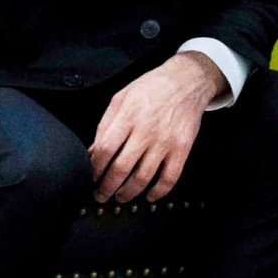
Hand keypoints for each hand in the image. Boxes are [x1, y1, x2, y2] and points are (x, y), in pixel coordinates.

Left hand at [88, 52, 225, 203]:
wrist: (188, 80)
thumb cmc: (152, 87)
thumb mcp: (121, 97)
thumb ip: (105, 124)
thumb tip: (91, 152)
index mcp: (128, 116)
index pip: (105, 150)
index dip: (94, 168)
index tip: (90, 177)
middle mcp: (146, 131)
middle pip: (121, 168)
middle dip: (106, 187)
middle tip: (100, 194)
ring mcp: (166, 141)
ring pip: (143, 177)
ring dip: (128, 193)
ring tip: (120, 197)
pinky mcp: (182, 148)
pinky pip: (170, 177)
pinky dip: (159, 191)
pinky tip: (150, 195)